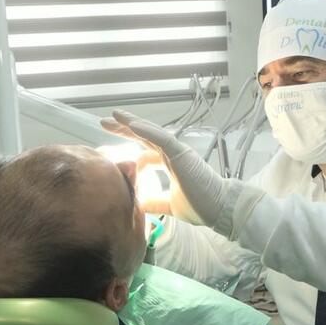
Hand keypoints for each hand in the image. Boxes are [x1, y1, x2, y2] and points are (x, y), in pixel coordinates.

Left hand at [101, 110, 229, 226]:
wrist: (220, 210)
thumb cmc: (200, 207)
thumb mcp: (170, 205)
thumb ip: (155, 201)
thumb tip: (138, 205)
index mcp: (171, 163)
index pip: (145, 149)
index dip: (128, 146)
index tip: (109, 150)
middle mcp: (173, 154)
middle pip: (145, 136)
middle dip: (125, 128)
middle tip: (105, 121)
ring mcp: (178, 152)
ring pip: (151, 132)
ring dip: (132, 123)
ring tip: (114, 115)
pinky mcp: (182, 154)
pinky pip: (161, 138)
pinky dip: (147, 131)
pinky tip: (131, 125)